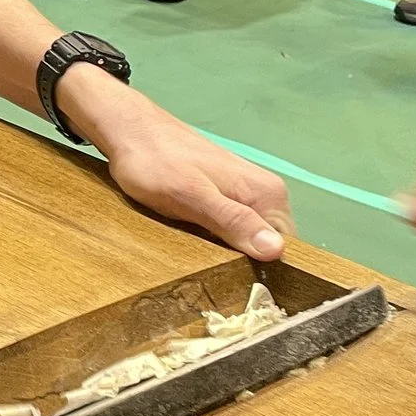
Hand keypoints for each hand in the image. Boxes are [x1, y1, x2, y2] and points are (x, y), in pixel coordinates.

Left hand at [77, 82, 293, 261]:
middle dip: (245, 263)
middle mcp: (266, 194)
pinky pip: (231, 229)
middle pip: (267, 246)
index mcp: (269, 195)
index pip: (286, 250)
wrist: (129, 130)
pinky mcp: (225, 196)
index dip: (266, 271)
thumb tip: (277, 251)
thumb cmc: (156, 163)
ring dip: (228, 253)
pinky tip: (195, 243)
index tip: (241, 284)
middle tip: (212, 272)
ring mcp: (245, 194)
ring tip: (200, 258)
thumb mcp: (192, 197)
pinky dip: (215, 240)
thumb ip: (233, 221)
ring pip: (247, 239)